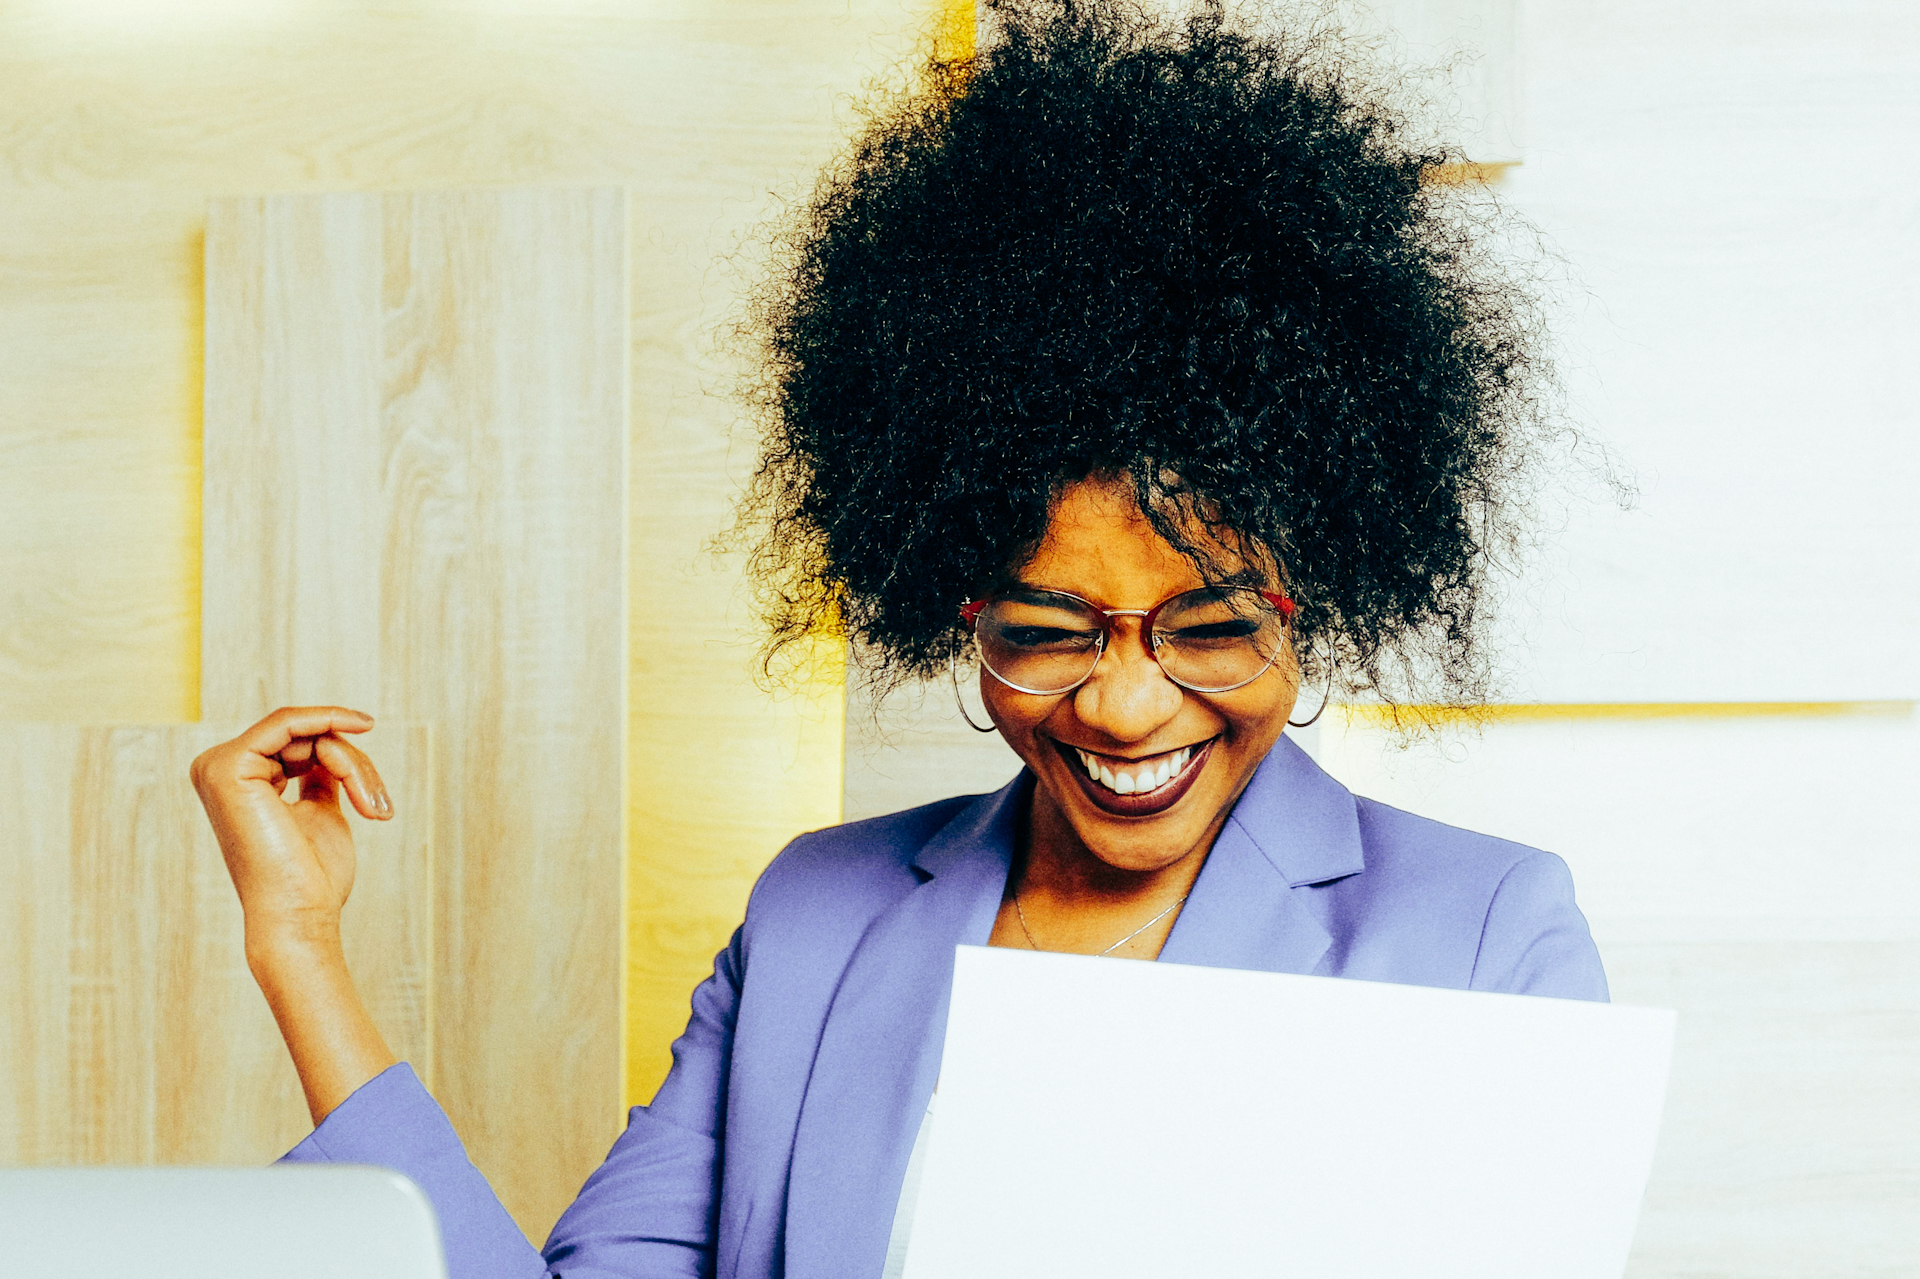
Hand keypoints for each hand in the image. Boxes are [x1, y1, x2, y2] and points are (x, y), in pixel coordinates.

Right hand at [190, 706, 392, 949]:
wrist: (299, 914)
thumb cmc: (313, 875)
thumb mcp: (319, 811)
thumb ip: (318, 774)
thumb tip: (330, 741)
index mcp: (236, 781)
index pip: (297, 744)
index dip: (344, 760)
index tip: (377, 785)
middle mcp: (217, 769)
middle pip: (303, 735)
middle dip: (353, 763)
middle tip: (378, 806)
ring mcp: (217, 766)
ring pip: (305, 731)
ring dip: (352, 763)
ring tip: (371, 806)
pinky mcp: (227, 767)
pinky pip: (289, 722)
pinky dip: (330, 722)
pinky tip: (360, 726)